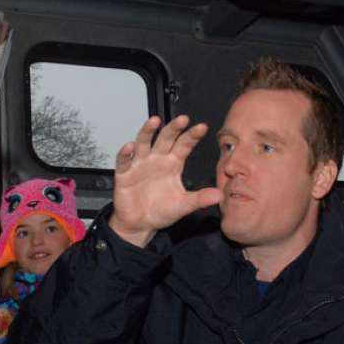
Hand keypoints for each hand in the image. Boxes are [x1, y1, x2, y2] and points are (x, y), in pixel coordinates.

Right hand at [108, 115, 222, 247]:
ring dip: (148, 131)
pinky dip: (126, 153)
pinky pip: (124, 161)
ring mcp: (140, 164)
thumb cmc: (161, 211)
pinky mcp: (124, 173)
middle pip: (165, 138)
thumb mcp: (183, 205)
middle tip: (182, 119)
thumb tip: (220, 195)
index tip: (201, 127)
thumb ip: (200, 199)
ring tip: (154, 122)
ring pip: (144, 142)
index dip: (192, 136)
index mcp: (173, 164)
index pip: (184, 145)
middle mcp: (157, 159)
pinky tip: (130, 147)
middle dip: (173, 128)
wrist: (140, 224)